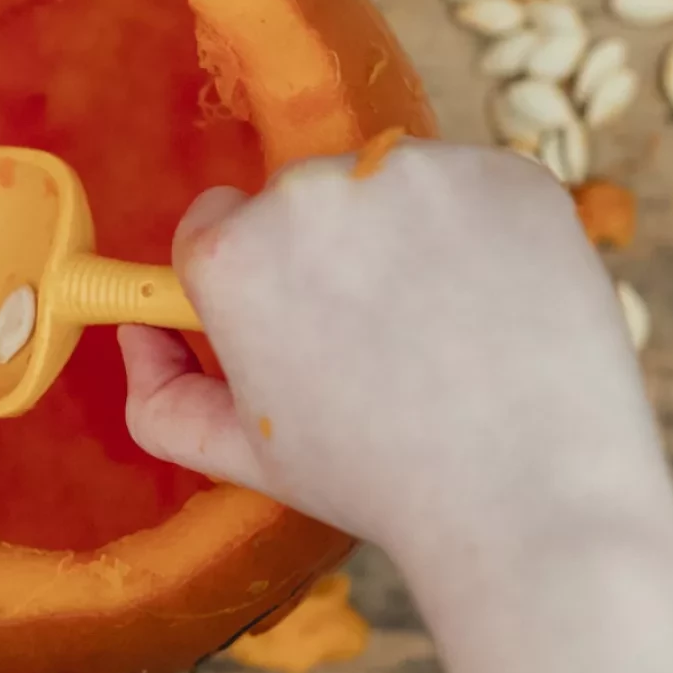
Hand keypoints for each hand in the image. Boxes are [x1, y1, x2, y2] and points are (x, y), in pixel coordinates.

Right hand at [124, 141, 672, 672]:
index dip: (253, 280)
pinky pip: (476, 189)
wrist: (533, 500)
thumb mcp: (244, 460)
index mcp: (235, 252)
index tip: (295, 323)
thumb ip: (159, 399)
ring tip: (448, 335)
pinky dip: (485, 235)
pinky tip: (500, 309)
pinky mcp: (509, 172)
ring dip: (408, 238)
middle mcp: (315, 190)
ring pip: (392, 188)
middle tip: (383, 346)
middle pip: (304, 200)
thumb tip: (139, 336)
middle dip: (331, 256)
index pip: (215, 223)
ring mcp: (420, 171)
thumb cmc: (382, 483)